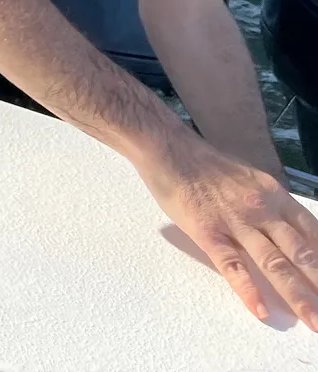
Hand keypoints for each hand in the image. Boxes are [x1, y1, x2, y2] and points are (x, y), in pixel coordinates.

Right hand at [139, 133, 317, 327]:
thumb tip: (288, 233)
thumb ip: (271, 207)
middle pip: (301, 254)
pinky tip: (261, 311)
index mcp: (275, 196)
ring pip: (274, 263)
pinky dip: (248, 289)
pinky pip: (232, 264)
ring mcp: (235, 222)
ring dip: (298, 295)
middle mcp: (262, 210)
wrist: (167, 148)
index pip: (313, 233)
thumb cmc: (205, 165)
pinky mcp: (208, 232)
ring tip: (314, 322)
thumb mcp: (250, 179)